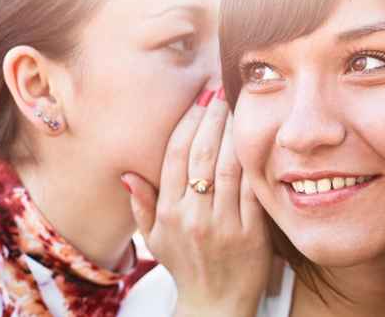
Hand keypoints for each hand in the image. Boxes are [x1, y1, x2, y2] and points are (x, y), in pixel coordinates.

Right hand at [122, 87, 271, 316]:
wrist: (215, 304)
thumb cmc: (185, 265)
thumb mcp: (155, 239)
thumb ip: (141, 205)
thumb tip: (128, 174)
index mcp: (168, 213)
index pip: (176, 156)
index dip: (188, 122)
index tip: (199, 98)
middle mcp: (193, 216)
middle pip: (202, 154)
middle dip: (211, 116)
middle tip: (219, 90)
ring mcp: (223, 224)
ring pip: (227, 166)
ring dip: (232, 131)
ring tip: (237, 104)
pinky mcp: (251, 232)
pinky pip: (251, 188)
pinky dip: (252, 161)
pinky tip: (256, 138)